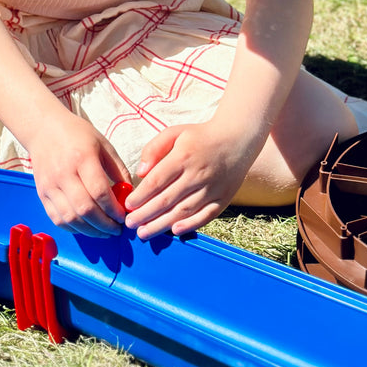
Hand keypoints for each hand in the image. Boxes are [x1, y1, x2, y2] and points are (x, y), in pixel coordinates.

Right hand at [28, 110, 129, 237]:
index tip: (124, 216)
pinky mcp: (41, 193)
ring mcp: (50, 185)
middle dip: (104, 225)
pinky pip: (57, 218)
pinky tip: (86, 227)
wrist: (43, 129)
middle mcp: (64, 173)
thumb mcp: (103, 144)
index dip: (114, 209)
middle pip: (85, 209)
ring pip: (70, 218)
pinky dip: (73, 228)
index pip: (100, 192)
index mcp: (82, 158)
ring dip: (90, 231)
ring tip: (104, 232)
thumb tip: (129, 194)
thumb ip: (117, 169)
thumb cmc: (76, 134)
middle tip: (117, 229)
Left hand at [123, 121, 257, 239]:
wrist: (237, 138)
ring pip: (184, 210)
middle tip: (130, 224)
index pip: (158, 180)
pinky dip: (191, 225)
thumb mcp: (175, 133)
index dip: (141, 195)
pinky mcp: (224, 198)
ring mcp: (212, 188)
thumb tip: (140, 172)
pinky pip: (206, 215)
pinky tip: (175, 231)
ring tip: (145, 232)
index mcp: (183, 156)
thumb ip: (154, 149)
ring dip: (162, 224)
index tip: (128, 205)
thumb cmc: (200, 136)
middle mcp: (198, 174)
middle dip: (146, 214)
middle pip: (168, 199)